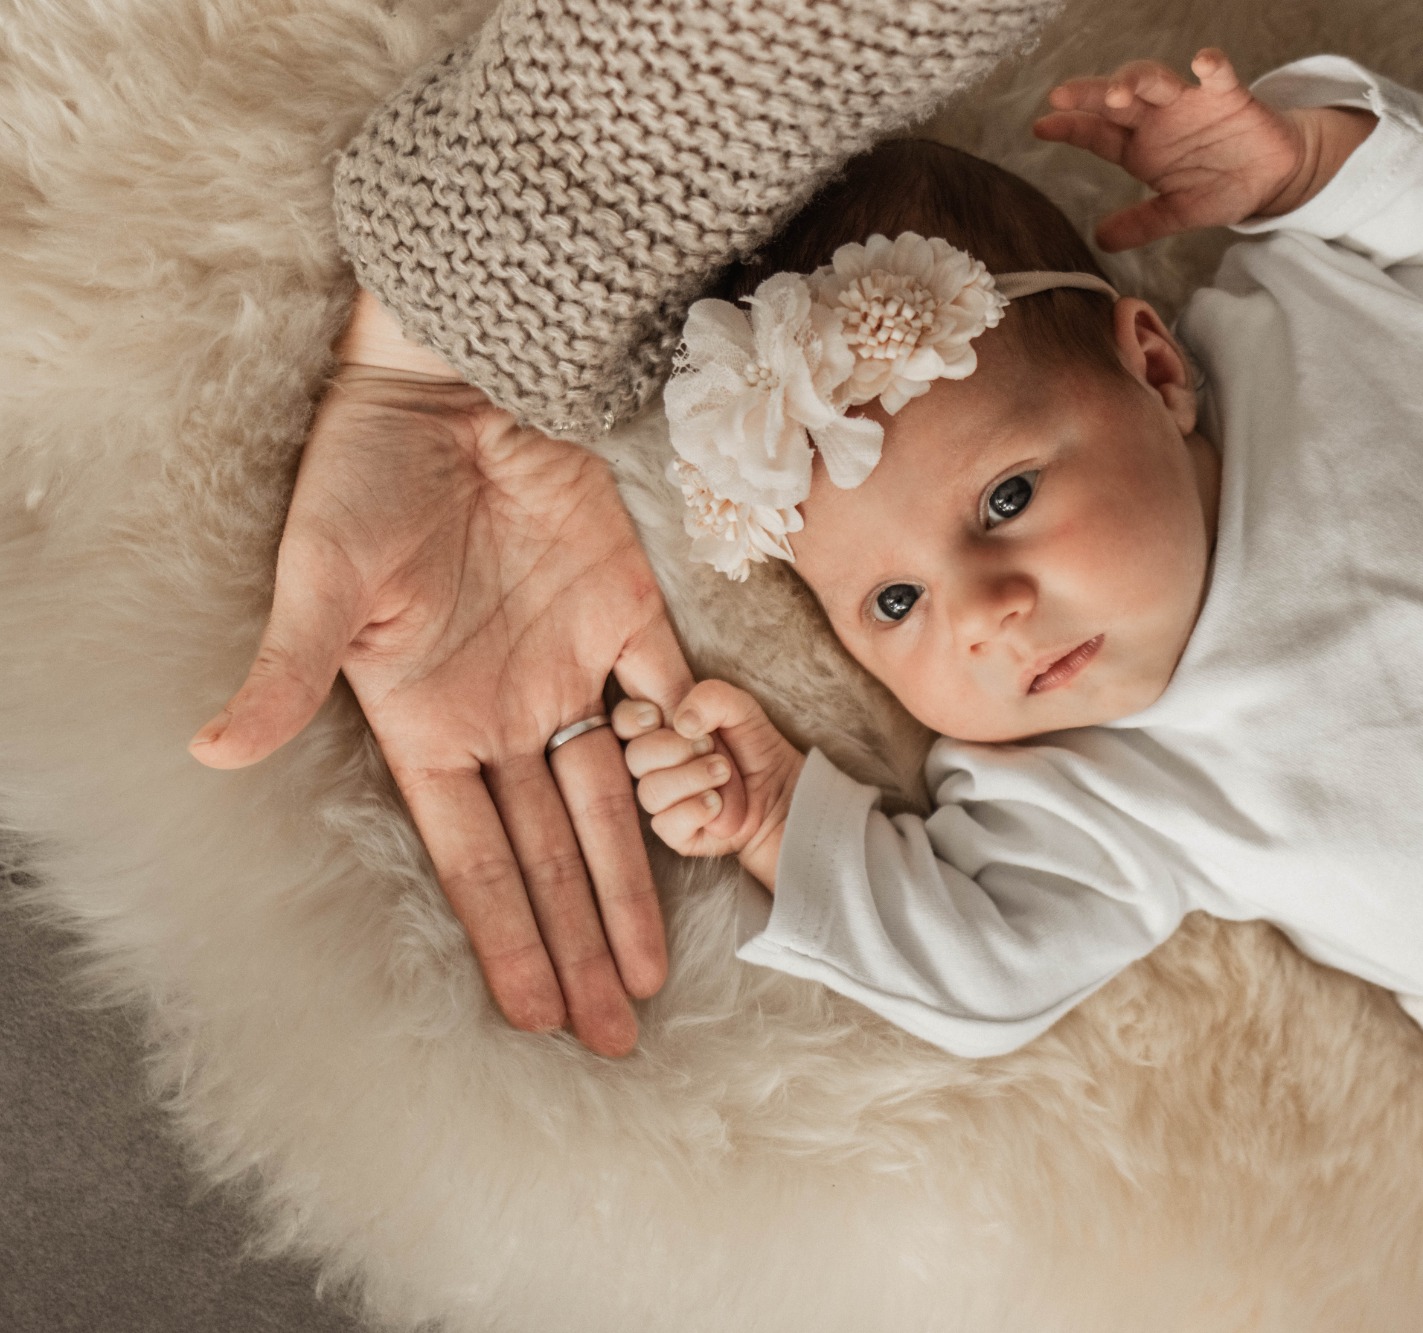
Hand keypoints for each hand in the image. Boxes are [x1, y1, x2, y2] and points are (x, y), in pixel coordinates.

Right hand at [189, 292, 728, 1057]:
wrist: (450, 378)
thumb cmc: (366, 474)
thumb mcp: (318, 578)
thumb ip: (286, 669)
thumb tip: (214, 749)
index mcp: (429, 723)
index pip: (476, 858)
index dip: (507, 936)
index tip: (533, 1017)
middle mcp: (505, 714)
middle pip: (552, 855)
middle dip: (579, 944)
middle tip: (612, 1035)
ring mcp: (571, 669)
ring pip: (615, 804)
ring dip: (635, 888)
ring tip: (653, 975)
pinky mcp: (631, 614)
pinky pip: (669, 706)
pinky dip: (694, 761)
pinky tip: (715, 834)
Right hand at [615, 682, 803, 890]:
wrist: (786, 794)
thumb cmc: (757, 748)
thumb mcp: (742, 710)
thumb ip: (712, 697)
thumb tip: (680, 721)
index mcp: (662, 731)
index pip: (623, 722)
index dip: (632, 719)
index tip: (658, 718)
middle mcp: (656, 767)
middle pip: (634, 756)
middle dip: (674, 749)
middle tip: (710, 747)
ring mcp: (664, 803)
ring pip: (650, 791)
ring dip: (692, 778)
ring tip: (724, 773)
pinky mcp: (677, 833)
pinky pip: (666, 824)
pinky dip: (695, 809)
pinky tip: (718, 803)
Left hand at [1033, 48, 1375, 249]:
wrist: (1271, 177)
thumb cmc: (1219, 186)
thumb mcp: (1178, 212)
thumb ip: (1142, 223)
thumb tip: (1100, 240)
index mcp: (1141, 147)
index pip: (1098, 134)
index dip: (1070, 128)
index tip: (1041, 125)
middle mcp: (1159, 119)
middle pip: (1120, 100)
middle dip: (1092, 96)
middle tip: (1064, 97)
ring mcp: (1192, 104)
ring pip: (1159, 81)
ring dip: (1139, 80)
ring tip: (1123, 91)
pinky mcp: (1230, 97)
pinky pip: (1219, 76)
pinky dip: (1212, 67)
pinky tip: (1203, 62)